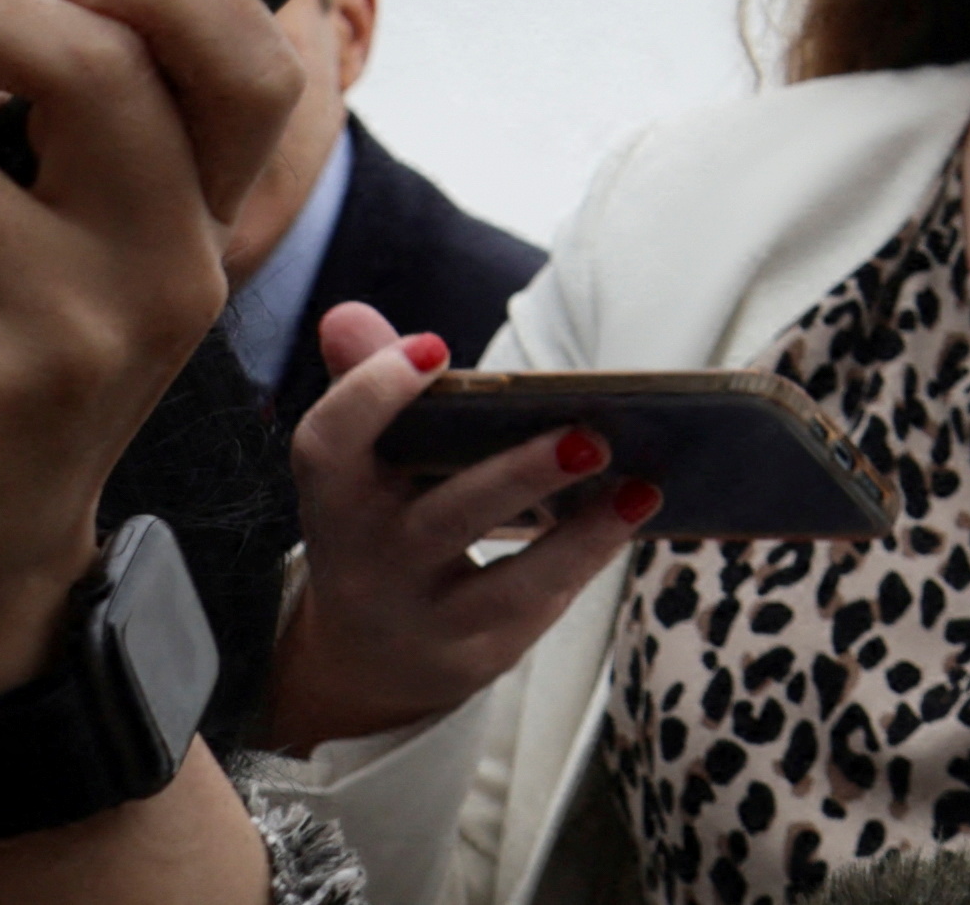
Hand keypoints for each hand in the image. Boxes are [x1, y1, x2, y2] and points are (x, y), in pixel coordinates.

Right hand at [268, 302, 644, 748]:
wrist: (366, 654)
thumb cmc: (380, 520)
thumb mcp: (362, 463)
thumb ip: (365, 386)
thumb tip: (347, 314)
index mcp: (334, 498)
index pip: (328, 446)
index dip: (372, 394)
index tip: (436, 347)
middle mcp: (370, 564)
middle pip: (443, 519)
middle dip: (519, 476)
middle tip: (588, 433)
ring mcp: (423, 618)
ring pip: (504, 586)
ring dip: (579, 536)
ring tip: (641, 485)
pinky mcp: (475, 654)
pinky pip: (538, 607)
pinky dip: (588, 558)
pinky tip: (633, 509)